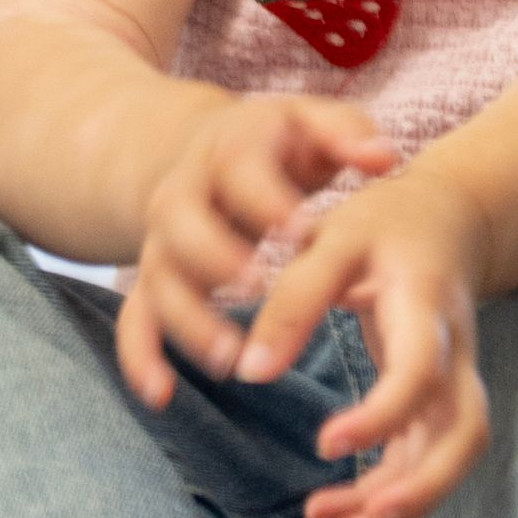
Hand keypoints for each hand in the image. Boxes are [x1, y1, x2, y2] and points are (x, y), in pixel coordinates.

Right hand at [110, 91, 401, 411]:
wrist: (211, 150)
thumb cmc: (280, 142)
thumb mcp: (312, 122)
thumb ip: (348, 134)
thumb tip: (383, 157)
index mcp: (229, 150)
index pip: (240, 171)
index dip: (268, 201)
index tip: (304, 231)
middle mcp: (183, 194)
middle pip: (183, 226)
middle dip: (218, 258)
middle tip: (260, 289)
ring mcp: (160, 241)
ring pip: (158, 281)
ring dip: (187, 321)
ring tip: (230, 358)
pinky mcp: (153, 280)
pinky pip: (134, 319)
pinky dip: (140, 357)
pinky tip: (162, 395)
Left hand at [236, 162, 502, 517]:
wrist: (446, 217)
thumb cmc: (381, 223)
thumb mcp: (331, 240)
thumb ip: (292, 300)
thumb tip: (250, 373)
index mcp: (426, 306)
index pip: (421, 371)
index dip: (383, 414)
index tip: (326, 444)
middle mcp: (455, 352)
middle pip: (462, 435)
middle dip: (414, 493)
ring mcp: (454, 381)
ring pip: (450, 460)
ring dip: (402, 508)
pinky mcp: (440, 401)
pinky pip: (426, 460)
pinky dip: (388, 494)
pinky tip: (334, 514)